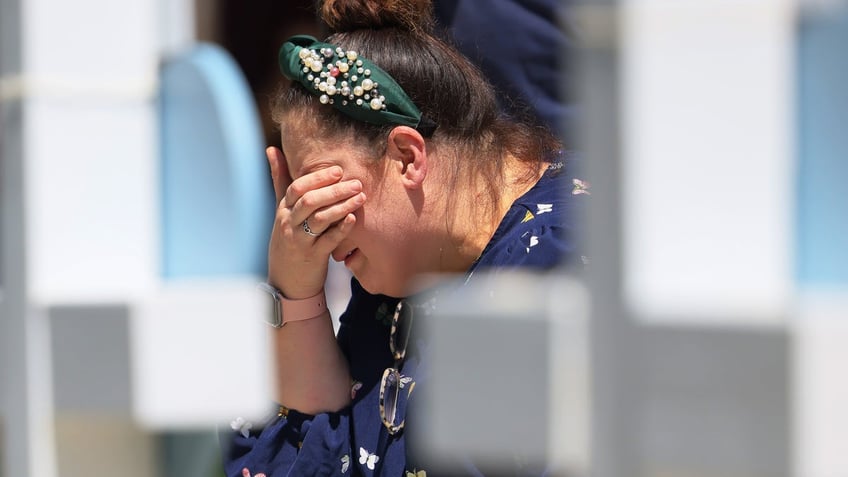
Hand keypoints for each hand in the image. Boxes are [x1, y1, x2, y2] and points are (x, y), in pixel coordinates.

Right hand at [265, 147, 364, 298]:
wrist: (287, 280)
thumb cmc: (288, 240)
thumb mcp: (281, 210)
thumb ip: (280, 180)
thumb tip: (271, 149)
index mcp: (283, 210)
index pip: (297, 188)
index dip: (318, 178)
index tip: (339, 170)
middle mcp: (289, 224)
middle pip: (310, 201)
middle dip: (334, 190)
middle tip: (356, 182)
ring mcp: (300, 241)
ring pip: (320, 219)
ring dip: (342, 206)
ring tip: (361, 197)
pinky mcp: (313, 257)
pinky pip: (328, 241)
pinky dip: (341, 229)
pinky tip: (353, 219)